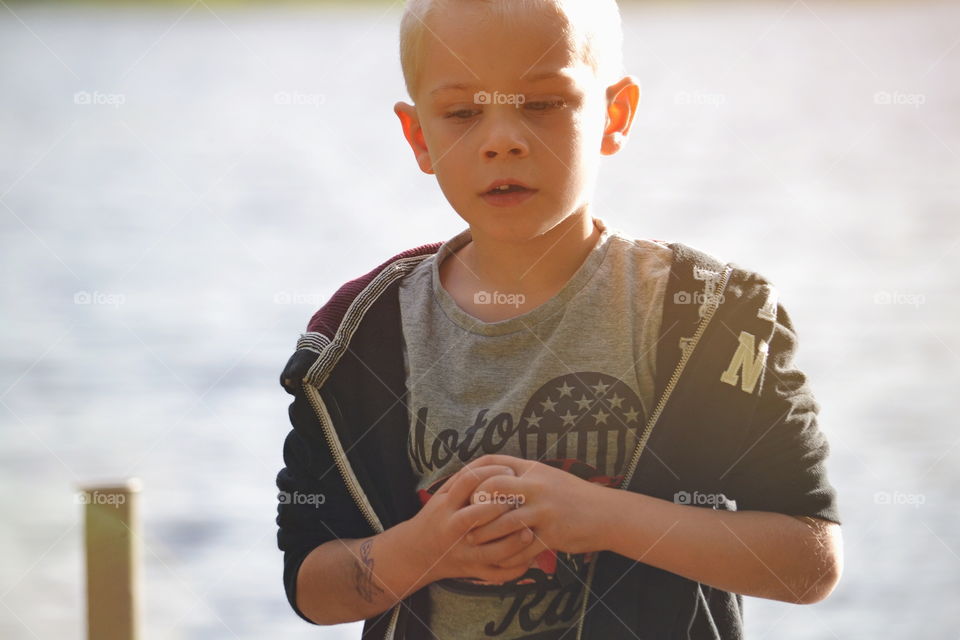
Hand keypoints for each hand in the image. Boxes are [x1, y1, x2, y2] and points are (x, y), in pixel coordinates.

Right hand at [407, 464, 540, 584]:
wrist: (417, 553)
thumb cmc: (437, 517)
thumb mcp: (443, 495)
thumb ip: (464, 479)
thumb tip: (497, 461)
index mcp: (446, 505)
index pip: (468, 483)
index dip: (492, 474)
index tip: (511, 472)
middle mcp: (452, 528)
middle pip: (476, 516)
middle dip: (501, 506)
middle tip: (522, 499)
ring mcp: (462, 552)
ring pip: (489, 551)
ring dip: (512, 542)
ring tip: (529, 531)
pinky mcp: (472, 571)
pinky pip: (495, 574)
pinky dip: (513, 569)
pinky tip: (529, 558)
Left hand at [458, 454, 606, 562]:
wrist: (607, 513)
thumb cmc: (573, 495)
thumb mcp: (547, 476)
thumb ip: (522, 476)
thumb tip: (493, 478)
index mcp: (532, 469)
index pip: (492, 462)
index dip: (471, 473)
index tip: (461, 488)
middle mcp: (536, 486)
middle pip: (492, 488)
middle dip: (475, 505)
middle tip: (465, 518)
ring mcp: (544, 510)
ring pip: (504, 522)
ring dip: (486, 534)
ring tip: (475, 541)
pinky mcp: (552, 534)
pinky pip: (522, 548)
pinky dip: (507, 555)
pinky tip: (499, 558)